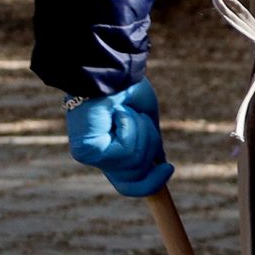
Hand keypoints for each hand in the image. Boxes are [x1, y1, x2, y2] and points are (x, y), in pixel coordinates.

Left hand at [65, 78, 173, 196]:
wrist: (111, 69)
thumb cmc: (126, 87)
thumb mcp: (146, 118)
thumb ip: (150, 142)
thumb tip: (159, 163)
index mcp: (111, 151)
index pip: (130, 185)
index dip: (152, 184)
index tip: (168, 168)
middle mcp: (99, 157)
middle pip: (136, 179)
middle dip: (149, 148)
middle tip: (145, 121)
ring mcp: (90, 156)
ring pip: (134, 164)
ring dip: (140, 132)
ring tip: (126, 110)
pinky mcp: (86, 151)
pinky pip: (124, 152)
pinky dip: (130, 128)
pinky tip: (117, 112)